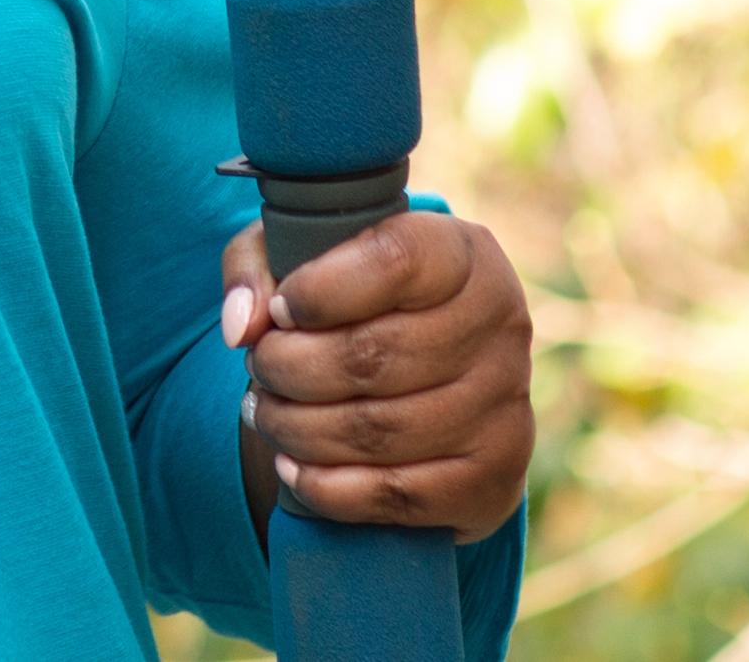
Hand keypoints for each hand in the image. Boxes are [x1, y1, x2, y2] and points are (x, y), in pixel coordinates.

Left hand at [225, 210, 533, 541]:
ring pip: (377, 430)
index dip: (318, 290)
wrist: (439, 379)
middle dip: (290, 368)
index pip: (394, 261)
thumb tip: (242, 325)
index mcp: (465, 253)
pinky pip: (395, 495)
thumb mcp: (308, 254)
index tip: (281, 308)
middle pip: (374, 356)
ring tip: (264, 413)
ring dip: (297, 429)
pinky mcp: (493, 480)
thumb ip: (259, 266)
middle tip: (259, 369)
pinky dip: (327, 487)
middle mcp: (501, 325)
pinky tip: (291, 466)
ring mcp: (505, 408)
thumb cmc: (360, 300)